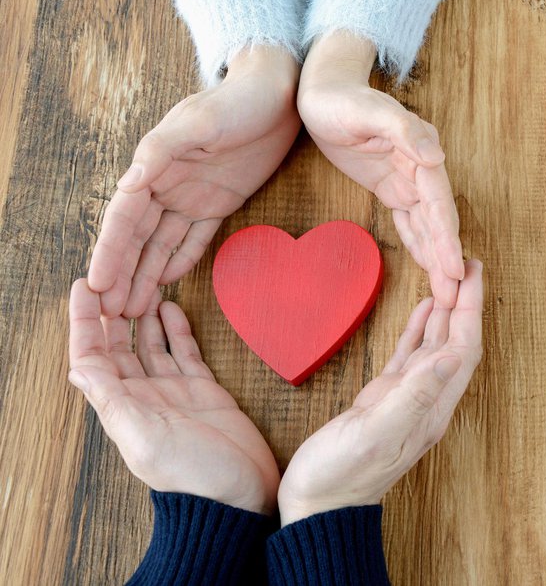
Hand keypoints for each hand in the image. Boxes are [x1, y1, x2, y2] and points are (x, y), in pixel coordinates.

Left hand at [67, 279, 280, 514]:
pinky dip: (177, 331)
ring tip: (143, 284)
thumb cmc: (194, 476)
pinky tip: (172, 309)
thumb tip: (77, 369)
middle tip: (116, 276)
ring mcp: (174, 392)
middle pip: (119, 346)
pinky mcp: (204, 391)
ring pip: (151, 345)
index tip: (84, 287)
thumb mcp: (145, 439)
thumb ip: (113, 401)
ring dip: (144, 315)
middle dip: (113, 312)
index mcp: (123, 407)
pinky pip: (184, 353)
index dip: (84, 322)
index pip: (93, 357)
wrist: (240, 497)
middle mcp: (144, 396)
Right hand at [88, 46, 300, 317]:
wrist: (277, 95)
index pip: (124, 218)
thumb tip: (130, 181)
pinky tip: (168, 283)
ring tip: (133, 309)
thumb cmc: (234, 102)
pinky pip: (195, 238)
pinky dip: (181, 260)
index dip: (110, 251)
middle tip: (111, 312)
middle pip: (138, 238)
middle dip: (123, 274)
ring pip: (162, 243)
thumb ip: (163, 151)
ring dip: (147, 275)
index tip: (96, 283)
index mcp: (154, 167)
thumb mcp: (199, 122)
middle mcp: (167, 185)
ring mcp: (192, 196)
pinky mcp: (219, 203)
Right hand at [277, 259, 482, 524]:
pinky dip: (419, 330)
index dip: (470, 310)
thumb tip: (450, 356)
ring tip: (451, 278)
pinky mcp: (383, 400)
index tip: (474, 273)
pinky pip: (409, 357)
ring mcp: (405, 400)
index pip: (461, 349)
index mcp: (430, 408)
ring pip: (435, 346)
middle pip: (455, 343)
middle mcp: (425, 402)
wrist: (317, 507)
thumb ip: (413, 396)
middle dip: (465, 303)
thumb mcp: (377, 433)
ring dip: (446, 312)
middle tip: (469, 264)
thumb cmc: (341, 476)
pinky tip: (423, 310)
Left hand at [299, 31, 463, 307]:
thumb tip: (437, 156)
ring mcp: (406, 179)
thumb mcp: (371, 111)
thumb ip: (406, 131)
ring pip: (426, 225)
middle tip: (453, 295)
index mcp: (420, 152)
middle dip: (447, 258)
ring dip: (436, 257)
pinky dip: (419, 243)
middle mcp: (420, 168)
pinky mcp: (390, 186)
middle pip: (438, 221)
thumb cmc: (344, 98)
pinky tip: (428, 265)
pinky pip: (409, 220)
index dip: (447, 238)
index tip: (454, 268)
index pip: (439, 203)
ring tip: (446, 292)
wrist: (322, 90)